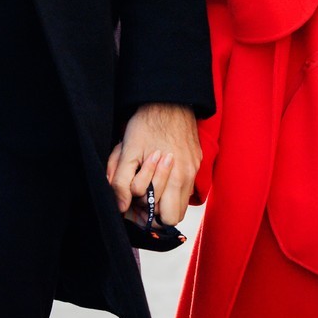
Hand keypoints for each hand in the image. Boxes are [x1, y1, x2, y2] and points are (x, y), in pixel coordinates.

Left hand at [107, 103, 198, 225]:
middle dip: (158, 210)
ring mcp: (194, 168)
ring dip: (166, 198)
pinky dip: (173, 185)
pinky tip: (160, 171)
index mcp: (175, 178)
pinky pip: (187, 185)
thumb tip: (121, 208)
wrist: (168, 99)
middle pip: (176, 214)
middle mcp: (189, 176)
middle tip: (142, 195)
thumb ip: (121, 183)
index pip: (168, 219)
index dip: (150, 216)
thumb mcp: (127, 152)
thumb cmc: (146, 124)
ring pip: (182, 200)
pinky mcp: (196, 160)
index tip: (136, 204)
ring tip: (150, 182)